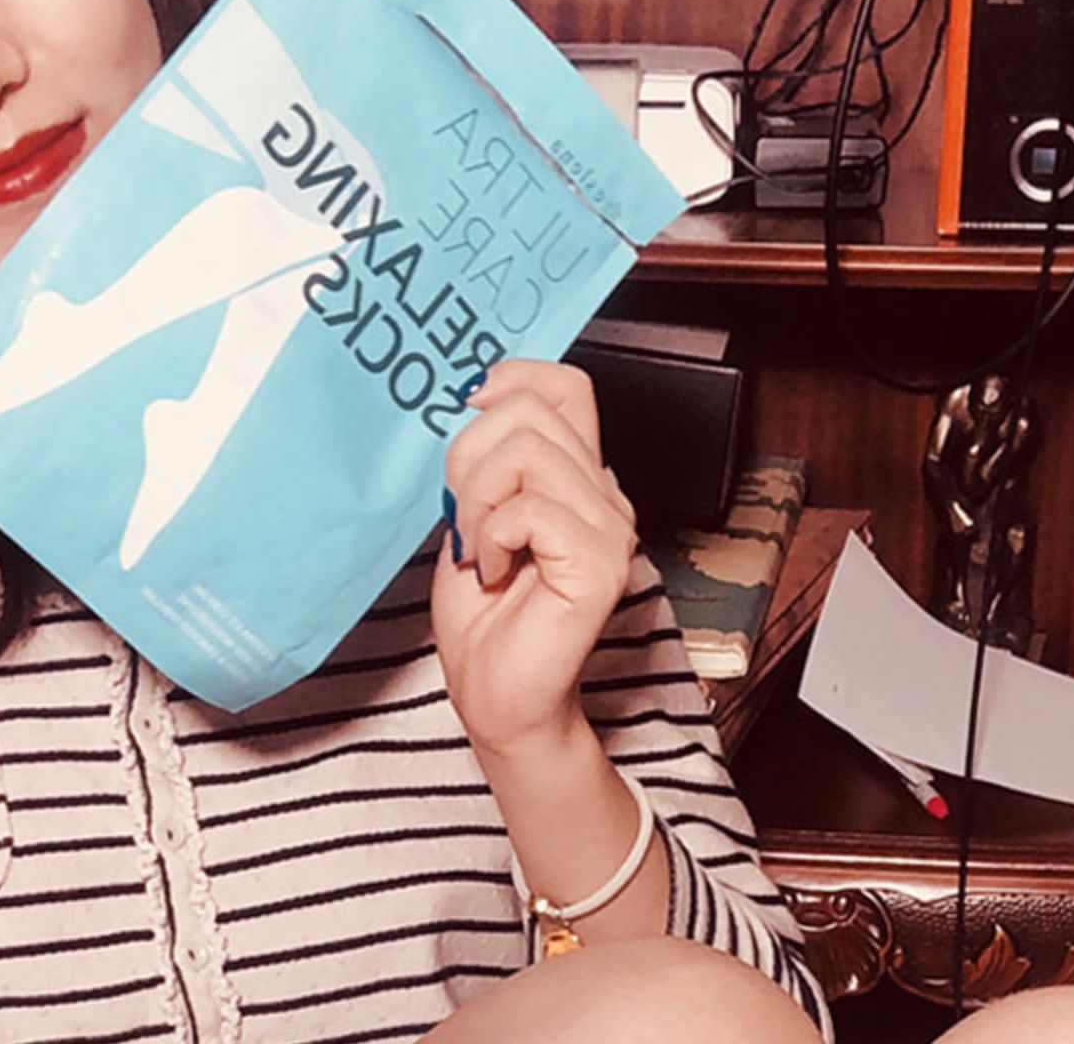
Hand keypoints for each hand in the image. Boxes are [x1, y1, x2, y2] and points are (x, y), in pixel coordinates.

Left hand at [431, 359, 637, 760]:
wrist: (494, 695)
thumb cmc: (483, 614)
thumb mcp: (472, 512)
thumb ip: (486, 459)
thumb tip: (471, 400)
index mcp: (577, 476)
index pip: (566, 385)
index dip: (515, 378)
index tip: (471, 409)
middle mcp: (603, 494)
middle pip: (531, 411)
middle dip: (470, 455)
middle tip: (463, 516)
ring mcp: (609, 528)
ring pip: (526, 452)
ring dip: (477, 499)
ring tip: (478, 548)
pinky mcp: (599, 565)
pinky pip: (530, 509)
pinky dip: (492, 536)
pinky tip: (492, 570)